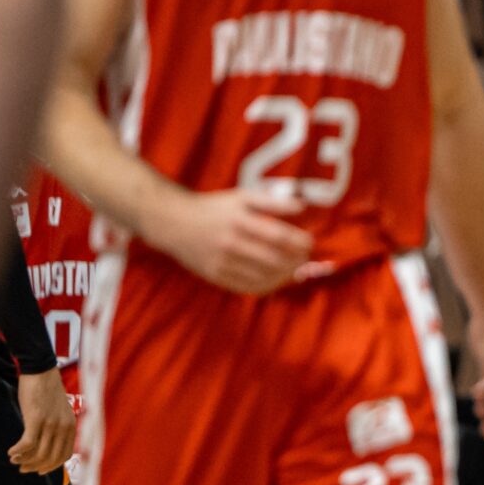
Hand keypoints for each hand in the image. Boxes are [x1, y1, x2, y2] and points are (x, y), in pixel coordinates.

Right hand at [8, 369, 75, 474]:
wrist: (40, 370)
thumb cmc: (46, 390)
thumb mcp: (58, 410)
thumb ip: (58, 426)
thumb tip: (49, 442)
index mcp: (70, 426)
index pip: (64, 455)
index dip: (51, 466)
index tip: (39, 470)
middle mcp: (63, 427)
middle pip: (50, 458)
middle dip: (35, 467)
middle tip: (22, 469)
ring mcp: (50, 424)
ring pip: (38, 453)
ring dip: (24, 460)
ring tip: (14, 461)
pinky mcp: (36, 419)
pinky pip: (27, 443)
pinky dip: (18, 451)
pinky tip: (10, 452)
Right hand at [149, 187, 314, 294]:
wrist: (174, 222)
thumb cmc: (215, 208)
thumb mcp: (241, 197)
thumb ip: (272, 202)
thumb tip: (302, 207)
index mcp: (239, 219)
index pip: (279, 236)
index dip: (300, 243)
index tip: (310, 243)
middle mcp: (230, 241)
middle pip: (273, 259)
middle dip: (296, 261)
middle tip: (305, 259)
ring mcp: (221, 261)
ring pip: (263, 277)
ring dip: (285, 276)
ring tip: (294, 270)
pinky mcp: (214, 275)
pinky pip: (246, 287)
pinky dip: (266, 286)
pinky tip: (276, 281)